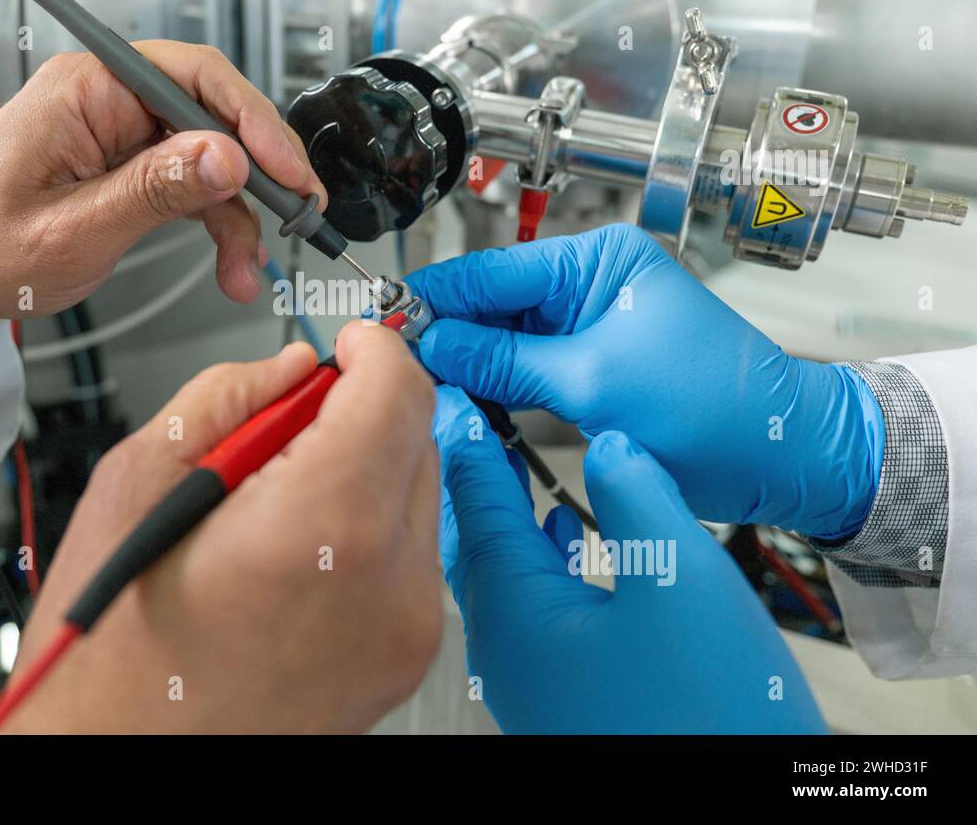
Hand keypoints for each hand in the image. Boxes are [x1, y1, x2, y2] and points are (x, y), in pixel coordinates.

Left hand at [0, 46, 325, 332]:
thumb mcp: (74, 229)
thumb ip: (154, 191)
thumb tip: (227, 157)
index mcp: (86, 89)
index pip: (195, 77)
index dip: (253, 121)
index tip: (287, 171)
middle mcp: (108, 99)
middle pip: (213, 113)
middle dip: (261, 169)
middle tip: (299, 213)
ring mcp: (120, 131)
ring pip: (211, 155)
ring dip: (240, 212)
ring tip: (249, 266)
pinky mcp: (128, 163)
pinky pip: (192, 182)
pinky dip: (218, 222)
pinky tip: (231, 262)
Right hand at [1, 322, 441, 732]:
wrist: (119, 757)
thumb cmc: (109, 650)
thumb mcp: (136, 485)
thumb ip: (227, 398)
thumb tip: (289, 369)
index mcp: (324, 525)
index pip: (398, 390)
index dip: (372, 349)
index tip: (349, 344)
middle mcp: (388, 582)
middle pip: (415, 437)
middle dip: (360, 411)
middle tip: (285, 431)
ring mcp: (405, 629)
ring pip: (415, 494)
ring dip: (362, 472)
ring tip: (272, 507)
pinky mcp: (404, 656)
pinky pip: (408, 556)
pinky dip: (365, 532)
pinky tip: (293, 554)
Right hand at [408, 223, 882, 539]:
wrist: (778, 454)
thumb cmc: (713, 405)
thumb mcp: (591, 380)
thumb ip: (503, 361)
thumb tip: (434, 344)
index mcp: (597, 260)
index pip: (492, 270)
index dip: (434, 298)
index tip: (384, 320)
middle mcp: (590, 283)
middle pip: (493, 302)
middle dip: (446, 333)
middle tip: (392, 363)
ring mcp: (589, 327)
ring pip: (505, 339)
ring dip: (469, 362)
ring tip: (422, 384)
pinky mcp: (590, 367)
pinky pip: (527, 367)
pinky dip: (498, 384)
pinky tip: (465, 399)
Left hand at [432, 386, 825, 732]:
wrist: (724, 803)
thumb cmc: (706, 717)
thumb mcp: (683, 580)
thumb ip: (639, 497)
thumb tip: (610, 444)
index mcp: (518, 608)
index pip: (477, 501)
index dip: (468, 438)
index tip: (451, 392)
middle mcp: (505, 643)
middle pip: (472, 535)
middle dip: (474, 472)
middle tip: (472, 418)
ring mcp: (527, 671)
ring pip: (499, 571)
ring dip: (506, 515)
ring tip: (512, 465)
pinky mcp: (556, 689)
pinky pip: (527, 605)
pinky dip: (538, 559)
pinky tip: (566, 538)